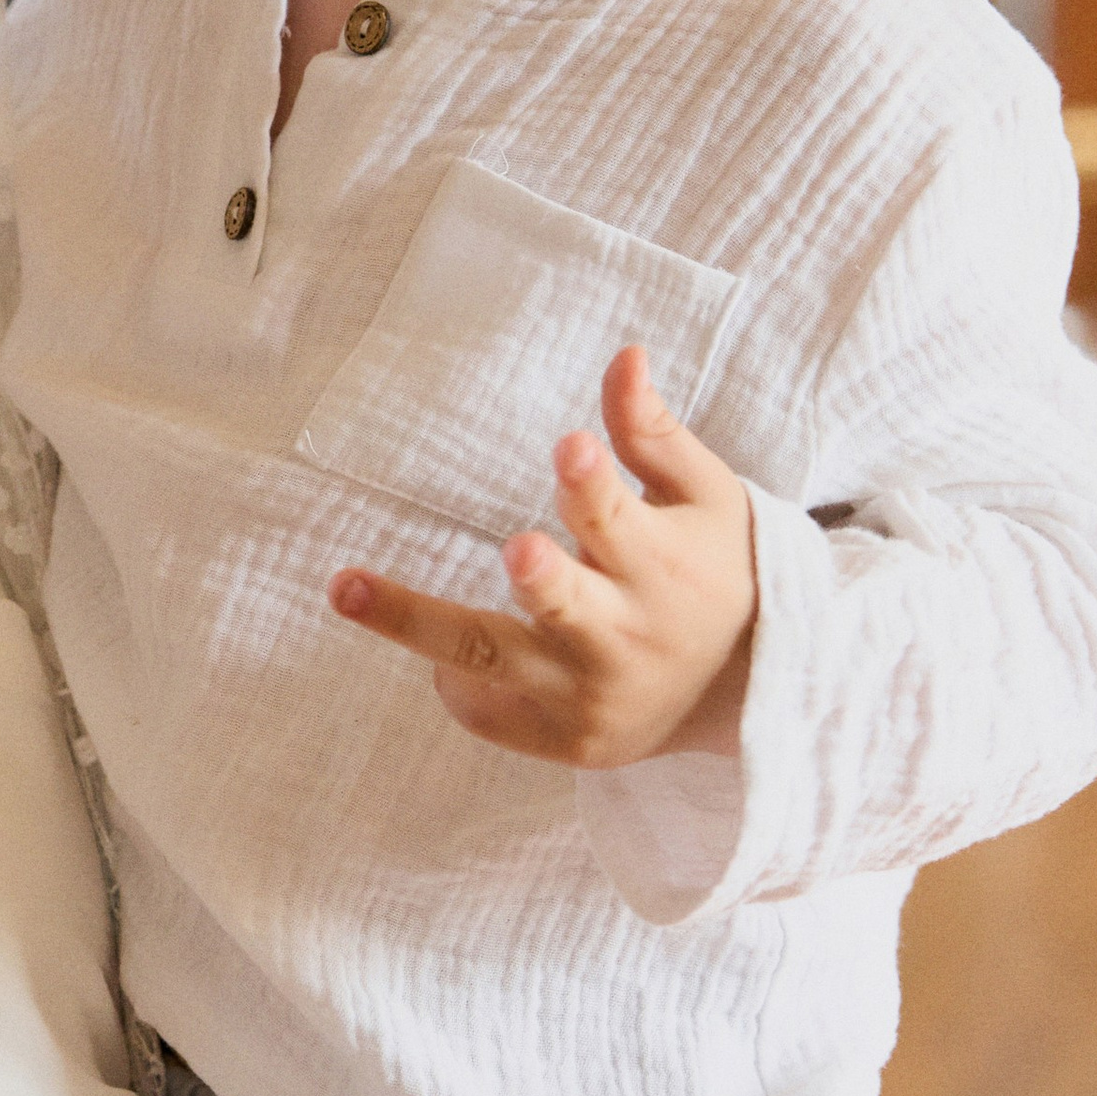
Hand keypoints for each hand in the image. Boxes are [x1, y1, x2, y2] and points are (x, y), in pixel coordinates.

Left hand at [329, 345, 755, 766]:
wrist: (752, 691)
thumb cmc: (716, 568)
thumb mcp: (703, 496)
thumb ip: (651, 435)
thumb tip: (624, 355)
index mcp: (665, 570)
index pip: (621, 524)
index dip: (593, 486)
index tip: (570, 447)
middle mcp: (627, 638)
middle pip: (565, 608)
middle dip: (544, 580)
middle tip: (517, 550)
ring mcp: (590, 696)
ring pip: (492, 660)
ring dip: (415, 623)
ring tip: (344, 586)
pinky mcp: (563, 740)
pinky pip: (489, 712)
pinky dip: (456, 682)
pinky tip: (428, 650)